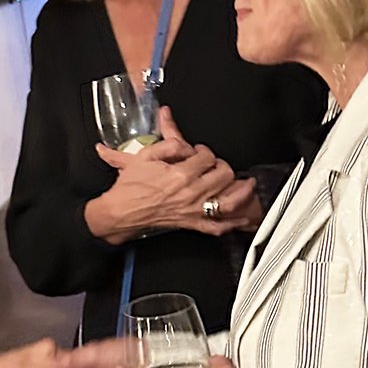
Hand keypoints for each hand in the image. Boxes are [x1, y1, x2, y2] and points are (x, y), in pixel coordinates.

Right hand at [86, 113, 246, 242]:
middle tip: (213, 165)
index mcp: (180, 175)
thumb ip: (168, 143)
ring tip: (246, 183)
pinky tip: (241, 216)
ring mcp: (193, 210)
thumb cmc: (130, 188)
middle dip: (221, 165)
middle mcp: (191, 193)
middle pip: (223, 174)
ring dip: (240, 190)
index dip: (204, 151)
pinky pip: (217, 226)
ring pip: (228, 200)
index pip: (207, 157)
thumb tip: (183, 141)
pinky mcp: (190, 223)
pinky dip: (232, 222)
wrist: (120, 212)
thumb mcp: (145, 155)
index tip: (198, 152)